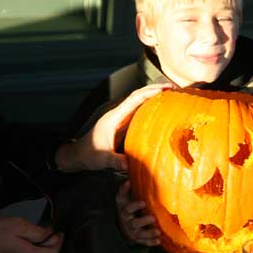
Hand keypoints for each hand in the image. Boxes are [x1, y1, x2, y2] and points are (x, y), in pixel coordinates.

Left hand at [54, 83, 171, 172]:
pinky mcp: (123, 124)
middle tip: (173, 87)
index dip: (149, 93)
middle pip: (137, 96)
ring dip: (153, 95)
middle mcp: (118, 114)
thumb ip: (114, 161)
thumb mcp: (102, 159)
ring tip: (171, 94)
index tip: (165, 89)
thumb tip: (127, 165)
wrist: (78, 155)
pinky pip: (138, 111)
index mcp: (114, 118)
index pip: (133, 100)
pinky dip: (149, 105)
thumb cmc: (89, 155)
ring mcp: (120, 118)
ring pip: (138, 101)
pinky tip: (160, 108)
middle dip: (154, 89)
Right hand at [116, 180, 160, 246]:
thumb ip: (124, 190)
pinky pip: (144, 242)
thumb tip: (128, 180)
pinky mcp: (138, 239)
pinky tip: (158, 241)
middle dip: (143, 221)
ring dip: (149, 233)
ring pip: (140, 234)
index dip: (135, 206)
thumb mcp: (122, 199)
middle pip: (135, 223)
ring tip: (158, 232)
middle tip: (153, 218)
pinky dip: (151, 242)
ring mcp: (133, 232)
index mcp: (125, 212)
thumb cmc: (125, 208)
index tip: (143, 203)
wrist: (122, 225)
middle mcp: (129, 223)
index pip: (128, 209)